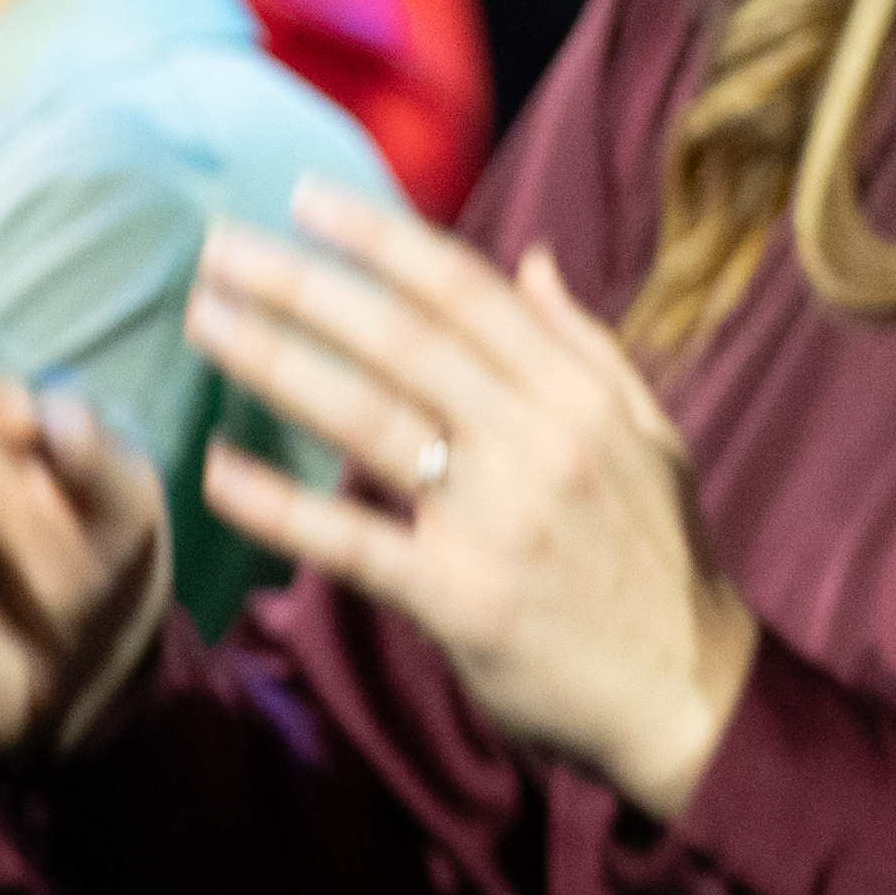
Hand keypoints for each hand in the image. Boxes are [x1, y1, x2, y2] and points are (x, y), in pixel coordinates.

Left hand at [174, 188, 756, 812]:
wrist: (692, 693)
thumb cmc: (664, 562)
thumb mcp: (650, 439)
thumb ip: (588, 348)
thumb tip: (532, 260)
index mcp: (583, 398)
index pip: (468, 295)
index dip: (382, 240)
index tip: (306, 201)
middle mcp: (543, 444)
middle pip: (403, 342)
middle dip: (303, 286)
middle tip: (218, 247)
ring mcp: (501, 519)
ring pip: (368, 420)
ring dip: (274, 362)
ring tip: (204, 321)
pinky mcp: (461, 597)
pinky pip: (352, 541)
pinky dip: (277, 505)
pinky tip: (217, 470)